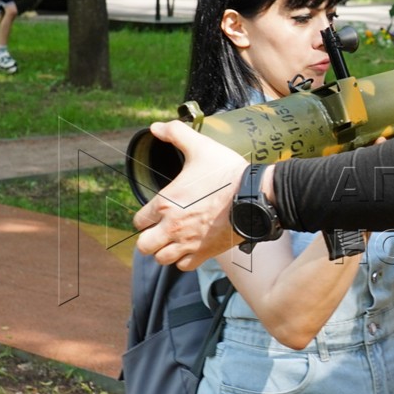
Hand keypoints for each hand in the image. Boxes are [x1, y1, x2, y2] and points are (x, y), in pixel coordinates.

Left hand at [132, 120, 253, 268]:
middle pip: (144, 246)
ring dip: (165, 250)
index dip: (145, 216)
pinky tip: (190, 247)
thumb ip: (175, 133)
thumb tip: (156, 127)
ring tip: (174, 240)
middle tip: (160, 230)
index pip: (138, 221)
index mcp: (165, 203)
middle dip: (150, 238)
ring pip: (162, 258)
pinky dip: (183, 260)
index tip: (156, 212)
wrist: (254, 196)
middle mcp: (172, 227)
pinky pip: (183, 266)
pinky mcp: (205, 253)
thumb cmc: (227, 172)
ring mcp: (188, 243)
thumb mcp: (200, 146)